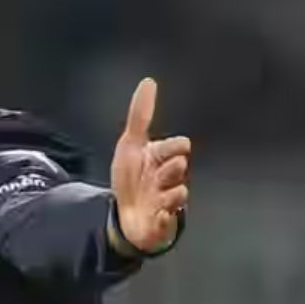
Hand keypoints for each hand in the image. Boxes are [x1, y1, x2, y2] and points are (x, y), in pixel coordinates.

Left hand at [109, 77, 190, 254]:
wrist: (124, 214)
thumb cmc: (131, 177)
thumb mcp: (130, 144)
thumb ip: (140, 114)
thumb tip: (148, 82)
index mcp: (162, 158)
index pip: (178, 145)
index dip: (173, 146)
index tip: (166, 148)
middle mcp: (168, 178)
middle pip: (180, 167)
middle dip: (170, 168)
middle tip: (161, 171)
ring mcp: (167, 200)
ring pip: (179, 192)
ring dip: (169, 192)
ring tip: (158, 196)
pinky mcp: (163, 221)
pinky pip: (168, 219)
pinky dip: (163, 216)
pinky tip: (156, 214)